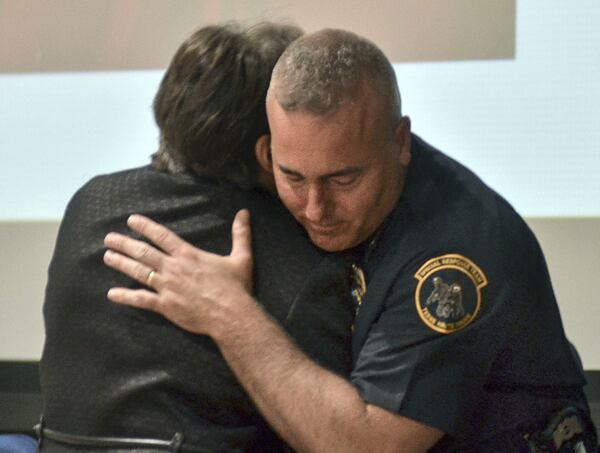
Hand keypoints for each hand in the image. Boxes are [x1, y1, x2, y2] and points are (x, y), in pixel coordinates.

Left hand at [103, 210, 254, 336]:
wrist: (230, 314)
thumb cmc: (236, 287)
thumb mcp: (241, 257)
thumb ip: (240, 234)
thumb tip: (244, 213)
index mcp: (188, 255)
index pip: (162, 236)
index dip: (145, 226)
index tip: (131, 220)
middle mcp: (173, 268)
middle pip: (143, 252)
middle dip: (125, 243)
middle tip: (109, 238)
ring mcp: (167, 287)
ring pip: (138, 272)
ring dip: (121, 264)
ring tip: (107, 256)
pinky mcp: (165, 306)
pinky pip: (141, 300)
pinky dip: (126, 297)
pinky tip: (112, 294)